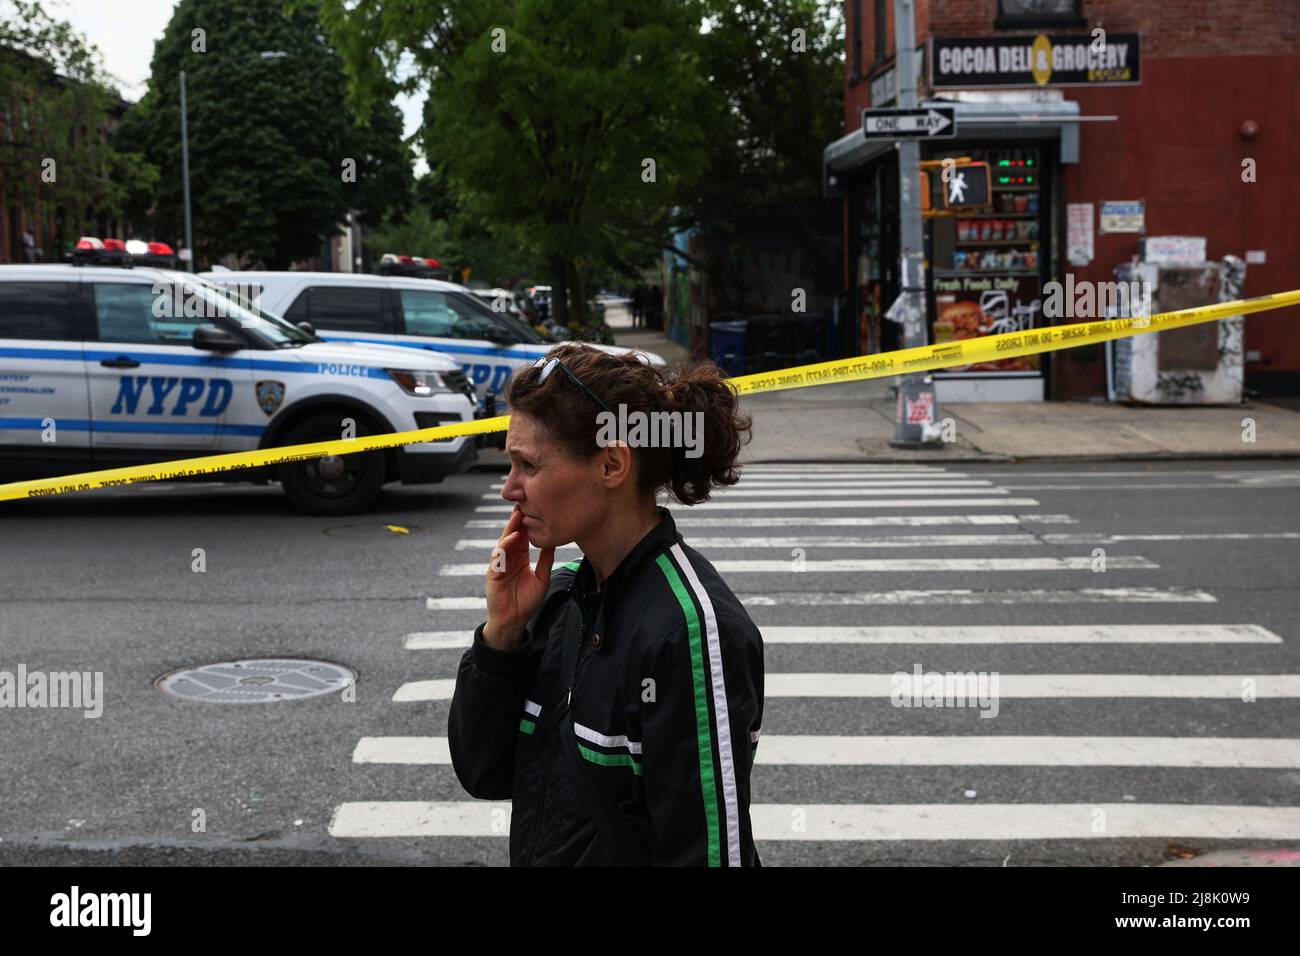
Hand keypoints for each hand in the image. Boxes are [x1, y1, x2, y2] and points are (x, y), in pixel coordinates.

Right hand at [484, 505, 554, 649]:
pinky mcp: (493, 573)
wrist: (513, 621)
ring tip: (518, 514)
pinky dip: (505, 546)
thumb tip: (554, 543)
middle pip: (513, 534)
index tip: (536, 509)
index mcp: (520, 558)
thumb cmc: (526, 602)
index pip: (524, 536)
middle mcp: (509, 559)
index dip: (528, 523)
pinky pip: (499, 556)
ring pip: (505, 541)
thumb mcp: (542, 578)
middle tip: (525, 502)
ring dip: (511, 528)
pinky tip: (513, 537)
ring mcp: (500, 565)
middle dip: (518, 519)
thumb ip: (546, 561)